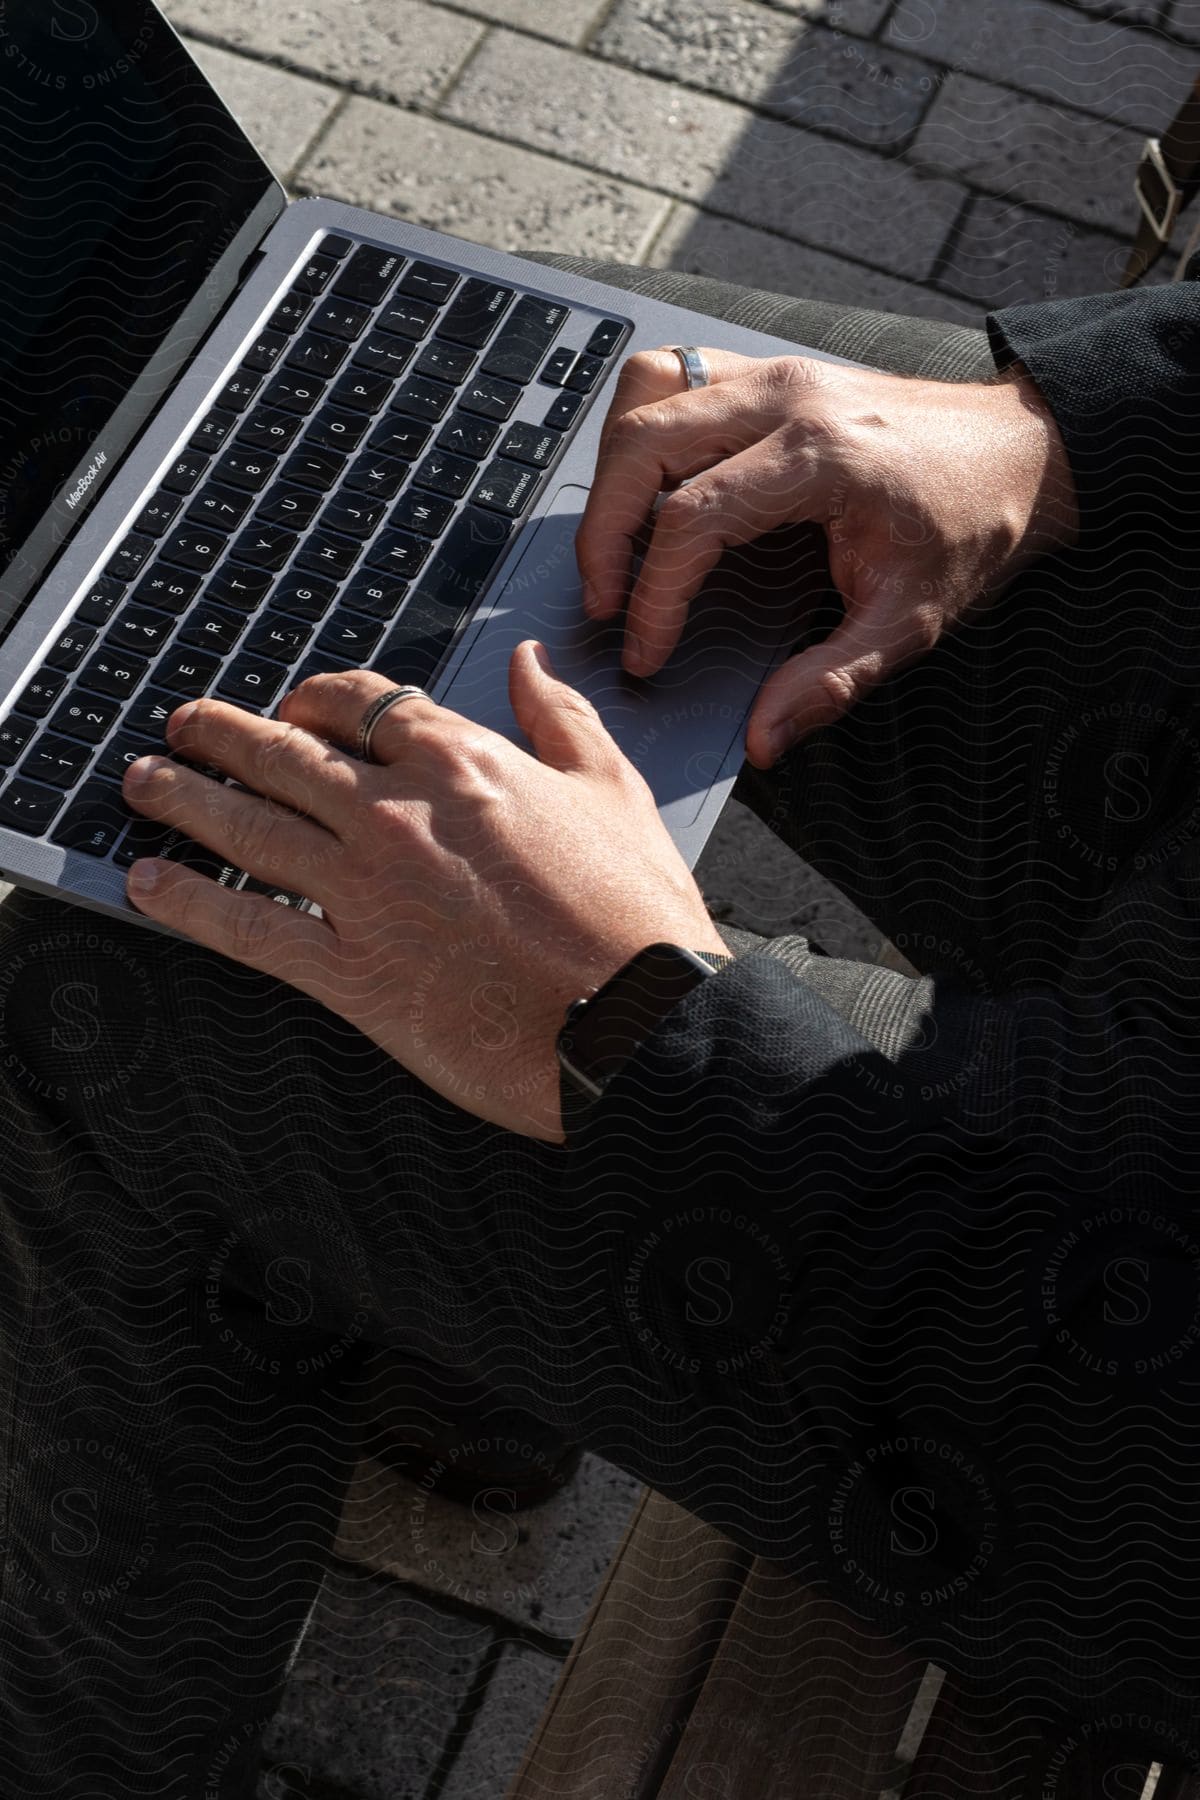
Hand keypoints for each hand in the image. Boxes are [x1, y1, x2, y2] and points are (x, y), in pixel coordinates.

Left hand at [120, 643, 726, 1141]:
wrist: (639, 1024)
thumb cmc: (638, 918)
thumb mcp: (615, 790)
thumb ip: (560, 717)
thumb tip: (525, 663)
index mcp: (461, 761)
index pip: (360, 704)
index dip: (314, 698)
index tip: (294, 706)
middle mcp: (396, 813)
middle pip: (282, 754)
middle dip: (221, 735)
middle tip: (181, 726)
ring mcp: (364, 890)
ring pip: (248, 827)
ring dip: (183, 798)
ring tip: (141, 781)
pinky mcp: (350, 970)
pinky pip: (246, 926)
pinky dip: (188, 903)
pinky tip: (148, 884)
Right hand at [576, 348, 1078, 765]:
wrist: (1022, 454)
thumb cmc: (973, 525)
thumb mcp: (911, 621)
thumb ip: (829, 682)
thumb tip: (763, 738)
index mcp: (820, 456)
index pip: (692, 517)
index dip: (654, 595)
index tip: (646, 651)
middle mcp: (788, 398)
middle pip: (644, 442)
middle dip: (603, 531)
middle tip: (603, 602)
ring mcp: (775, 372)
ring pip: (646, 391)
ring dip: (613, 469)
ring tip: (616, 545)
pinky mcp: (769, 371)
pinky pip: (674, 376)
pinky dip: (642, 430)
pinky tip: (648, 489)